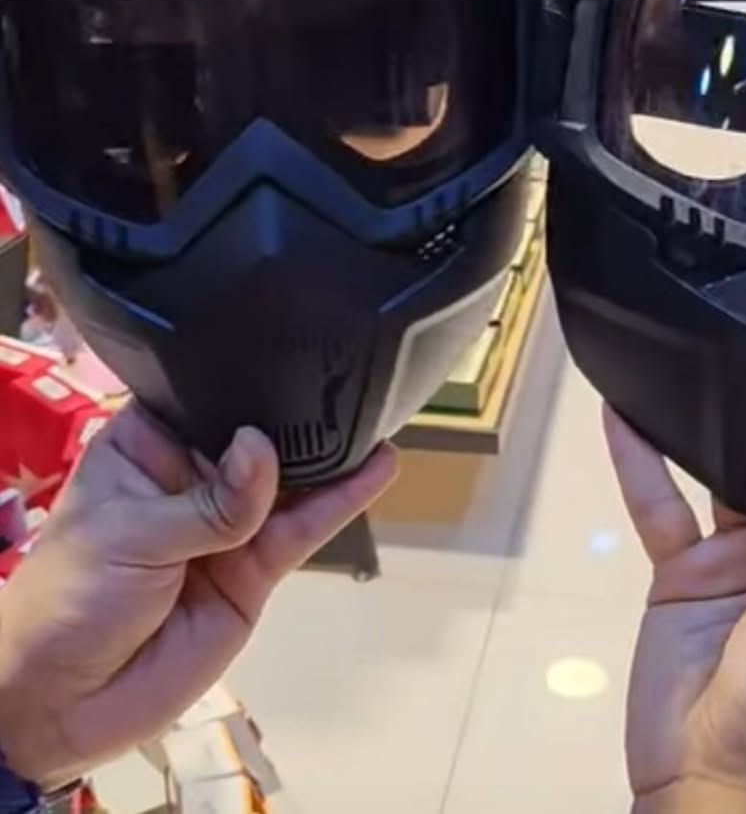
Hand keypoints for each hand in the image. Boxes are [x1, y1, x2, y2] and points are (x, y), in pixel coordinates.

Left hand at [0, 404, 396, 790]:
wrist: (61, 707)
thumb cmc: (69, 599)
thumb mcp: (128, 535)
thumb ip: (208, 502)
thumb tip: (266, 451)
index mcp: (145, 447)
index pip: (201, 398)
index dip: (242, 375)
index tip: (294, 343)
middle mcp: (191, 476)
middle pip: (254, 437)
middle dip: (297, 413)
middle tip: (353, 378)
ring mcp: (226, 526)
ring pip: (287, 483)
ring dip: (332, 455)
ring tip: (378, 415)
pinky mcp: (254, 572)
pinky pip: (302, 531)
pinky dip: (340, 503)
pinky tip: (377, 469)